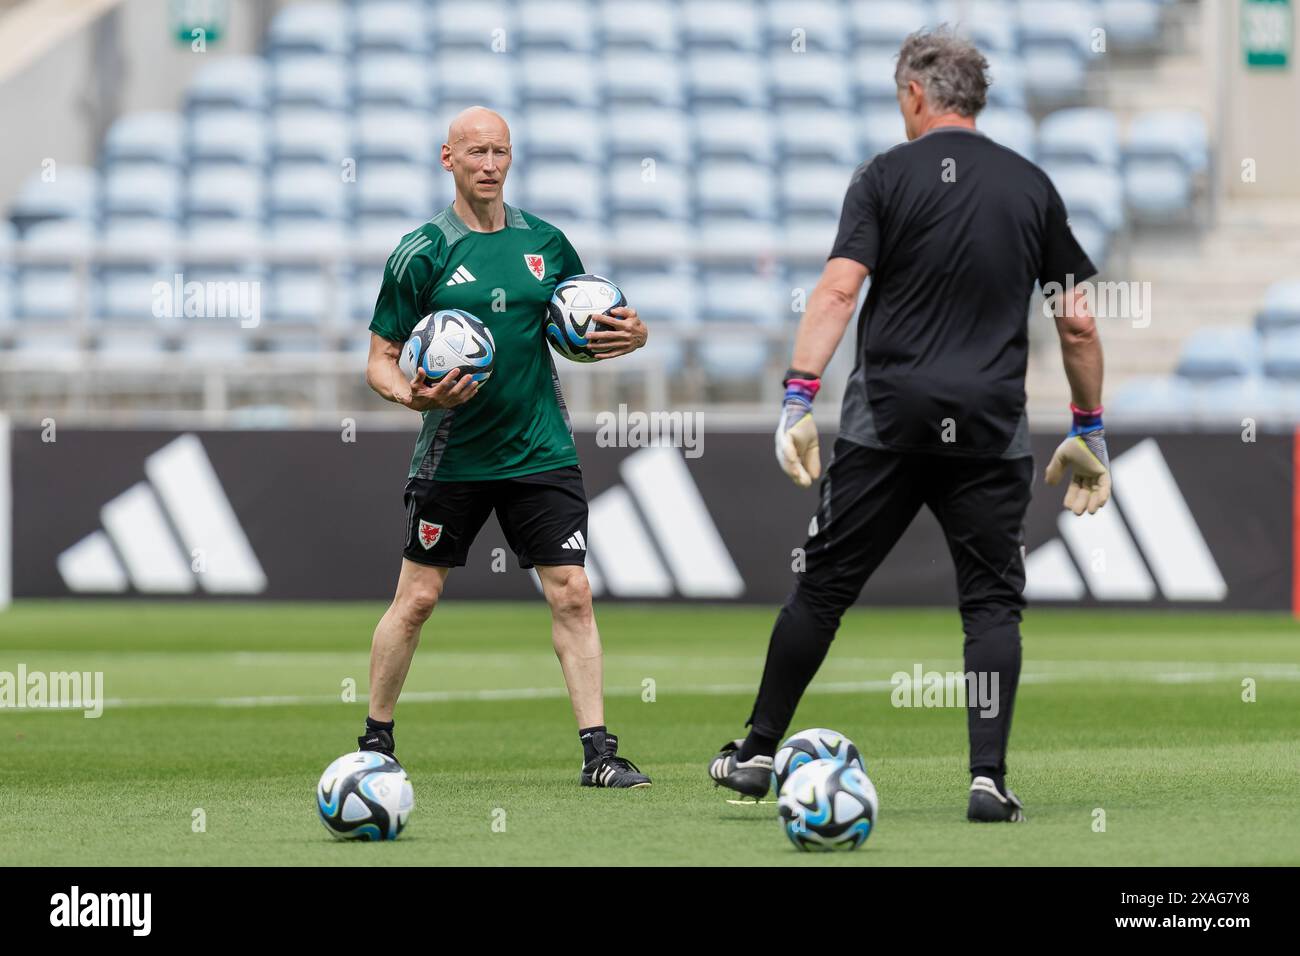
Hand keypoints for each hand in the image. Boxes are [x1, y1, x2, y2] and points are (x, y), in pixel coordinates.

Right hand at [396, 367, 479, 411]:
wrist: (419, 405)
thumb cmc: (417, 393)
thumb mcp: (415, 385)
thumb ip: (418, 377)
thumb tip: (421, 368)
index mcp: (433, 394)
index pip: (443, 386)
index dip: (450, 378)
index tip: (457, 369)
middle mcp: (441, 400)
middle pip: (454, 392)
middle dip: (463, 384)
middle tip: (470, 375)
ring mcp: (446, 403)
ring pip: (460, 398)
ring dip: (468, 390)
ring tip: (476, 383)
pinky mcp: (450, 405)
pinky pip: (461, 401)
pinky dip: (469, 396)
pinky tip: (475, 390)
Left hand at [586, 306, 646, 359]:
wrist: (644, 336)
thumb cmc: (635, 323)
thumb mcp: (633, 314)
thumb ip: (623, 310)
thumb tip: (612, 311)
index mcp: (626, 325)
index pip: (612, 322)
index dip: (602, 319)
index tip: (593, 317)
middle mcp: (625, 335)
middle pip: (608, 336)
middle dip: (597, 336)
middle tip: (587, 335)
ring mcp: (624, 344)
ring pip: (609, 346)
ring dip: (598, 346)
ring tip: (588, 345)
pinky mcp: (623, 351)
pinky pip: (612, 354)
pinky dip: (604, 355)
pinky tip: (596, 355)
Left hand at [775, 372, 821, 487]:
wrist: (802, 408)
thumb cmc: (804, 427)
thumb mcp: (811, 446)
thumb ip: (812, 460)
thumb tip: (815, 476)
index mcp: (788, 453)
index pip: (792, 468)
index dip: (798, 476)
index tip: (806, 484)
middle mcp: (783, 449)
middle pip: (787, 465)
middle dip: (796, 475)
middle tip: (805, 483)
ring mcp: (782, 441)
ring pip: (785, 458)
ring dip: (792, 468)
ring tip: (800, 476)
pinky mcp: (784, 433)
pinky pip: (785, 445)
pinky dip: (789, 453)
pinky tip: (794, 460)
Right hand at [1044, 405, 1110, 514]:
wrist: (1083, 432)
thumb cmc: (1074, 443)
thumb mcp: (1060, 458)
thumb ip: (1055, 470)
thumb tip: (1049, 484)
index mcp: (1080, 471)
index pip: (1076, 488)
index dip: (1071, 497)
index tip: (1067, 507)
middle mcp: (1090, 473)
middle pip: (1086, 492)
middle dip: (1082, 503)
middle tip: (1077, 513)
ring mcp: (1098, 472)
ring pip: (1096, 491)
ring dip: (1093, 502)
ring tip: (1090, 512)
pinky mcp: (1104, 470)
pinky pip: (1105, 485)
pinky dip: (1103, 494)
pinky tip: (1099, 503)